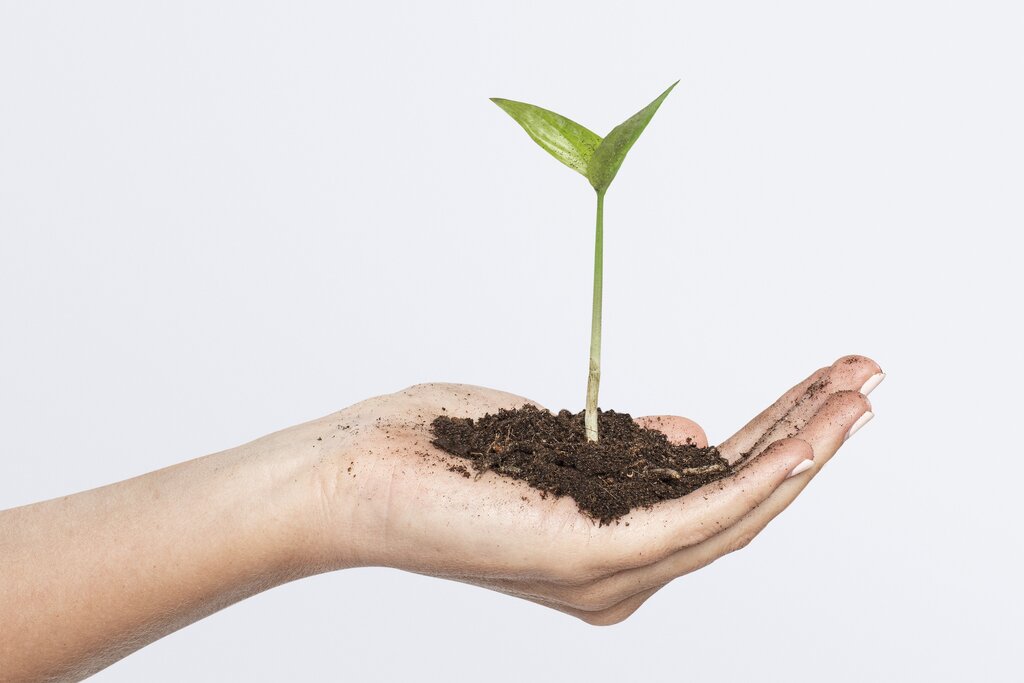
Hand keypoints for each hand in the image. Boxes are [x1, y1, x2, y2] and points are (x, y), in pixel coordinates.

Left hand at [313, 355, 881, 623]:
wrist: (354, 478)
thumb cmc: (439, 455)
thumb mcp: (557, 445)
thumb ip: (630, 452)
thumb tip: (694, 433)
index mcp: (615, 541)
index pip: (718, 487)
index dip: (780, 433)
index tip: (824, 382)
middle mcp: (624, 569)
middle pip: (744, 500)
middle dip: (812, 435)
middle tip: (867, 377)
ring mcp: (613, 569)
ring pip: (738, 510)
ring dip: (805, 448)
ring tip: (858, 394)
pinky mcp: (596, 556)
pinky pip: (699, 517)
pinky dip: (759, 478)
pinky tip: (805, 441)